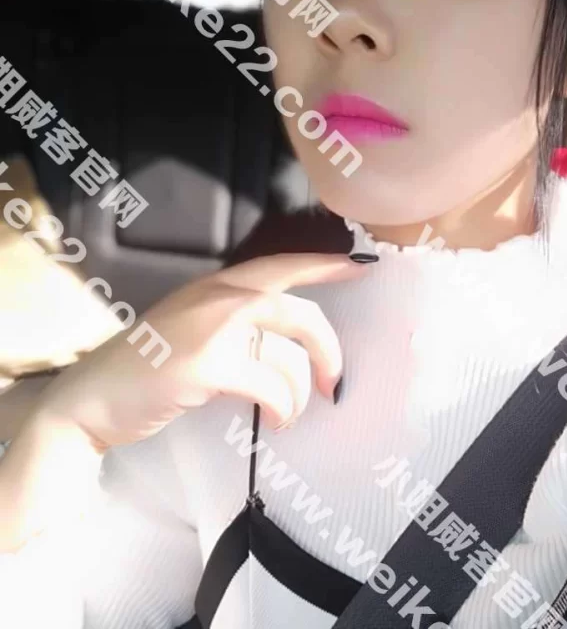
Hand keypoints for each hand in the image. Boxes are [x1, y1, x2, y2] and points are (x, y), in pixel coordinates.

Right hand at [37, 253, 367, 450]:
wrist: (89, 400)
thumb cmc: (144, 369)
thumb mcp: (192, 330)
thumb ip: (234, 326)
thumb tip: (286, 348)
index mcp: (214, 285)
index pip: (280, 266)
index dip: (323, 265)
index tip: (359, 265)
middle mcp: (216, 296)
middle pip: (297, 308)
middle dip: (328, 345)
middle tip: (337, 379)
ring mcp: (211, 327)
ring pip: (288, 348)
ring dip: (302, 386)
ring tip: (295, 411)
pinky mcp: (205, 364)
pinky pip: (269, 384)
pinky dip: (282, 406)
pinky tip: (277, 420)